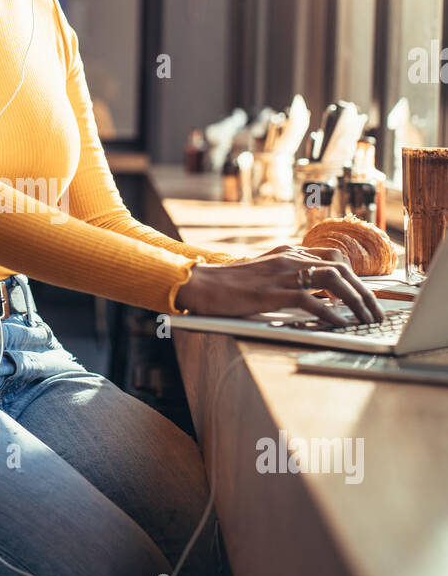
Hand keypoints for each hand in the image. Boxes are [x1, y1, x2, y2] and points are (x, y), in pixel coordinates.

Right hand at [175, 245, 384, 325]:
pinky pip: (310, 300)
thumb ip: (288, 278)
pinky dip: (330, 312)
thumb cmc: (229, 285)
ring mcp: (282, 273)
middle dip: (364, 292)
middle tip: (376, 313)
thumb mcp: (264, 274)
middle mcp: (290, 258)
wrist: (200, 284)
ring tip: (365, 319)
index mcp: (289, 252)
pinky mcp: (272, 292)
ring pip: (333, 280)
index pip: (334, 256)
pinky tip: (340, 323)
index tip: (367, 295)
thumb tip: (317, 296)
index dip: (356, 275)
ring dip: (355, 300)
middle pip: (341, 267)